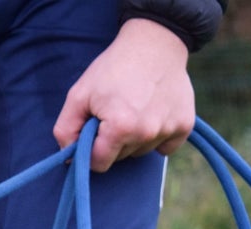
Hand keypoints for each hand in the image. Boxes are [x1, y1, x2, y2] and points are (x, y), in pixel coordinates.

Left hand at [53, 18, 193, 172]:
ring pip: (141, 152)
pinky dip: (157, 137)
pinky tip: (152, 114)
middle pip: (121, 158)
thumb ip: (65, 130)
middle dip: (112, 142)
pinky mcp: (185, 126)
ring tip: (134, 108)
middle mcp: (147, 132)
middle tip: (114, 112)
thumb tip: (68, 159)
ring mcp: (168, 129)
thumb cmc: (112, 68)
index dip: (91, 150)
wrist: (154, 43)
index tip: (94, 130)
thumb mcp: (78, 95)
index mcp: (120, 127)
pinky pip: (165, 148)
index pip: (99, 164)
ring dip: (134, 138)